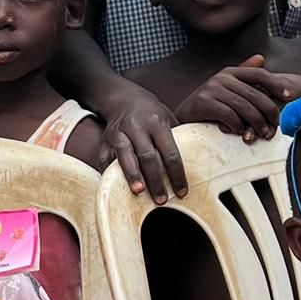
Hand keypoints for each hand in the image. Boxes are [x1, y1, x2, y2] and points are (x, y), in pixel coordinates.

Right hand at [92, 79, 186, 200]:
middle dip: (155, 179)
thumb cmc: (152, 115)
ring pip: (125, 155)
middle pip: (147, 156)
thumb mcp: (168, 119)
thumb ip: (177, 139)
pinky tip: (114, 186)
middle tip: (161, 200)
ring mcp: (119, 132)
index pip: (170, 152)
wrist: (124, 99)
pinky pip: (104, 158)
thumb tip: (196, 167)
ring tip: (138, 191)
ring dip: (132, 174)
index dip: (177, 174)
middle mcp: (137, 126)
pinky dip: (108, 172)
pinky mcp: (105, 140)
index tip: (182, 192)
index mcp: (158, 123)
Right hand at [176, 58, 300, 142]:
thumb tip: (261, 58)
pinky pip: (229, 116)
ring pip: (244, 107)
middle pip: (254, 94)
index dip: (275, 84)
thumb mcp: (227, 87)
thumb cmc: (210, 104)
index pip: (258, 74)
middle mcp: (222, 77)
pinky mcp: (204, 103)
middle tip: (275, 125)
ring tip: (262, 133)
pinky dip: (237, 126)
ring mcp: (212, 89)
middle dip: (268, 111)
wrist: (182, 115)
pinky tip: (240, 132)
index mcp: (230, 72)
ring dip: (256, 123)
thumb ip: (244, 74)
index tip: (287, 97)